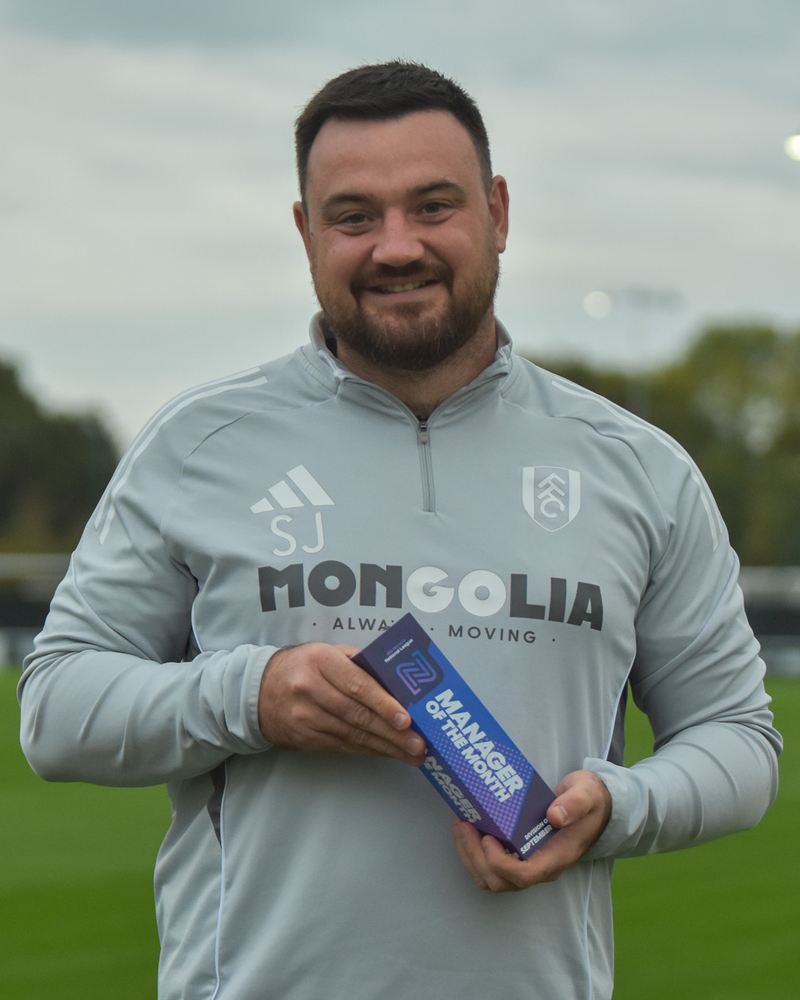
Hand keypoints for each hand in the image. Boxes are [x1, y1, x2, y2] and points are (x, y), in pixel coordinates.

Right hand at [258, 643, 426, 764]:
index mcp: (321, 661)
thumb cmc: (302, 666)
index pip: (358, 685)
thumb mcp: (326, 652)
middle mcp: (311, 689)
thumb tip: (395, 678)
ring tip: (411, 754)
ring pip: (353, 735)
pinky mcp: (306, 738)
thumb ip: (358, 661)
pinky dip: (369, 750)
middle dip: (392, 732)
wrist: (258, 691)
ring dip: (386, 746)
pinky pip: (344, 745)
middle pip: (358, 715)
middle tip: (418, 743)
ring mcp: (306, 717)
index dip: (384, 704)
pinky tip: (388, 753)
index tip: (407, 719)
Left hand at [452, 769, 611, 891]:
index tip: (487, 838)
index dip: (500, 863)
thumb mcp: (586, 795)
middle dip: (475, 857)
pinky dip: (475, 854)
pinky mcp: (520, 857)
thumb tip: (555, 816)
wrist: (597, 809)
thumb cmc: (590, 802)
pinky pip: (492, 869)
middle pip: (501, 881)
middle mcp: (541, 868)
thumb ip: (574, 804)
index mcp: (556, 857)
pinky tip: (468, 831)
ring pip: (492, 879)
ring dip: (471, 857)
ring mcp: (529, 865)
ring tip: (461, 827)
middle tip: (463, 825)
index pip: (523, 875)